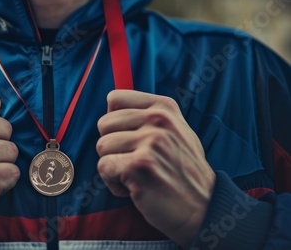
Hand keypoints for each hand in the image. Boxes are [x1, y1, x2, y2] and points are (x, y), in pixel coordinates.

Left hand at [96, 90, 214, 247]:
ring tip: (138, 175)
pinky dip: (113, 183)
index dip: (114, 122)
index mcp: (164, 107)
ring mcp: (150, 141)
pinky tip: (135, 188)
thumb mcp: (175, 131)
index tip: (129, 138)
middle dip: (112, 146)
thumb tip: (111, 107)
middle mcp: (158, 120)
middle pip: (104, 124)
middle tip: (135, 162)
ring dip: (113, 166)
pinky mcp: (139, 165)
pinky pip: (104, 167)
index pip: (115, 98)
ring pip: (102, 146)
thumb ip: (147, 116)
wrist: (205, 208)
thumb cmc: (182, 171)